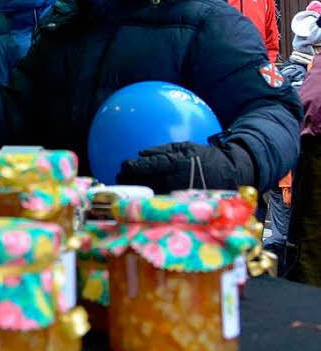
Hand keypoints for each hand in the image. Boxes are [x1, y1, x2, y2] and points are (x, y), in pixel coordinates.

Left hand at [117, 140, 256, 191]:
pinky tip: (142, 199)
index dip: (132, 168)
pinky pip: (163, 203)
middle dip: (129, 182)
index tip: (122, 167)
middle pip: (145, 182)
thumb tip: (141, 153)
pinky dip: (150, 200)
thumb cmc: (205, 157)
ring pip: (152, 194)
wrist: (232, 172)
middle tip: (119, 180)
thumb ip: (163, 150)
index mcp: (175, 163)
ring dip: (137, 193)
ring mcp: (179, 194)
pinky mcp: (184, 203)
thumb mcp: (185, 147)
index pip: (147, 166)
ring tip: (126, 191)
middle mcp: (175, 179)